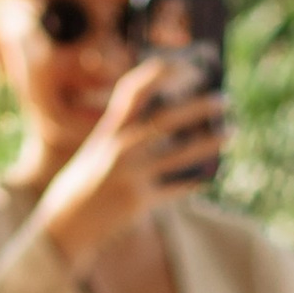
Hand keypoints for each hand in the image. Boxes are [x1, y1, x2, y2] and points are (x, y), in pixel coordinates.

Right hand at [32, 58, 224, 265]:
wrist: (63, 226)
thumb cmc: (83, 185)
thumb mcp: (96, 152)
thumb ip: (125, 138)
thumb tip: (174, 131)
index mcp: (108, 131)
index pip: (133, 90)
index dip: (158, 73)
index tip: (184, 65)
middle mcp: (120, 148)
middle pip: (167, 119)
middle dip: (199, 106)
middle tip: (224, 99)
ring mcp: (131, 175)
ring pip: (182, 154)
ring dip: (210, 142)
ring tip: (230, 131)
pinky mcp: (140, 201)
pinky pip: (178, 187)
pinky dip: (196, 180)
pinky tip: (210, 174)